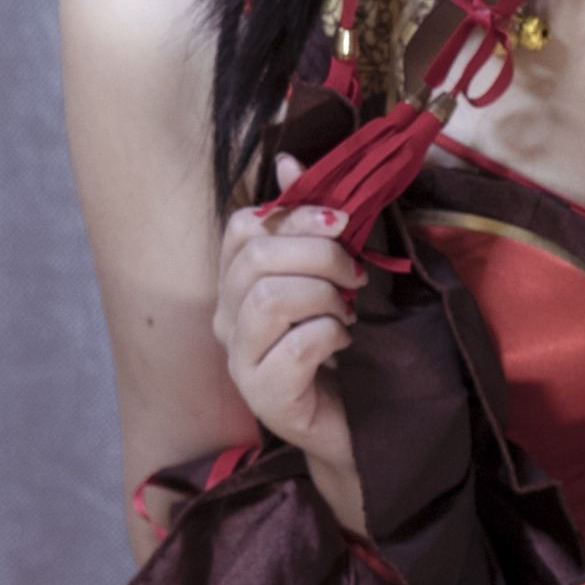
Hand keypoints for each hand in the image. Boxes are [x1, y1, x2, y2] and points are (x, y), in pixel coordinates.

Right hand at [213, 163, 363, 464]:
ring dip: (324, 297)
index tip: (342, 224)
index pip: (242, 228)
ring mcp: (240, 361)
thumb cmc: (341, 347)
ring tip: (346, 313)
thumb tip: (288, 161)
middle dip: (319, 256)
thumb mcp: (331, 274)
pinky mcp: (265, 396)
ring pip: (269, 298)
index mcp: (237, 286)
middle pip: (256, 259)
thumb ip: (310, 222)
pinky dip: (332, 335)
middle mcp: (227, 322)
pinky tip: (343, 345)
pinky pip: (297, 344)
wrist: (357, 423)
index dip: (294, 214)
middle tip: (354, 277)